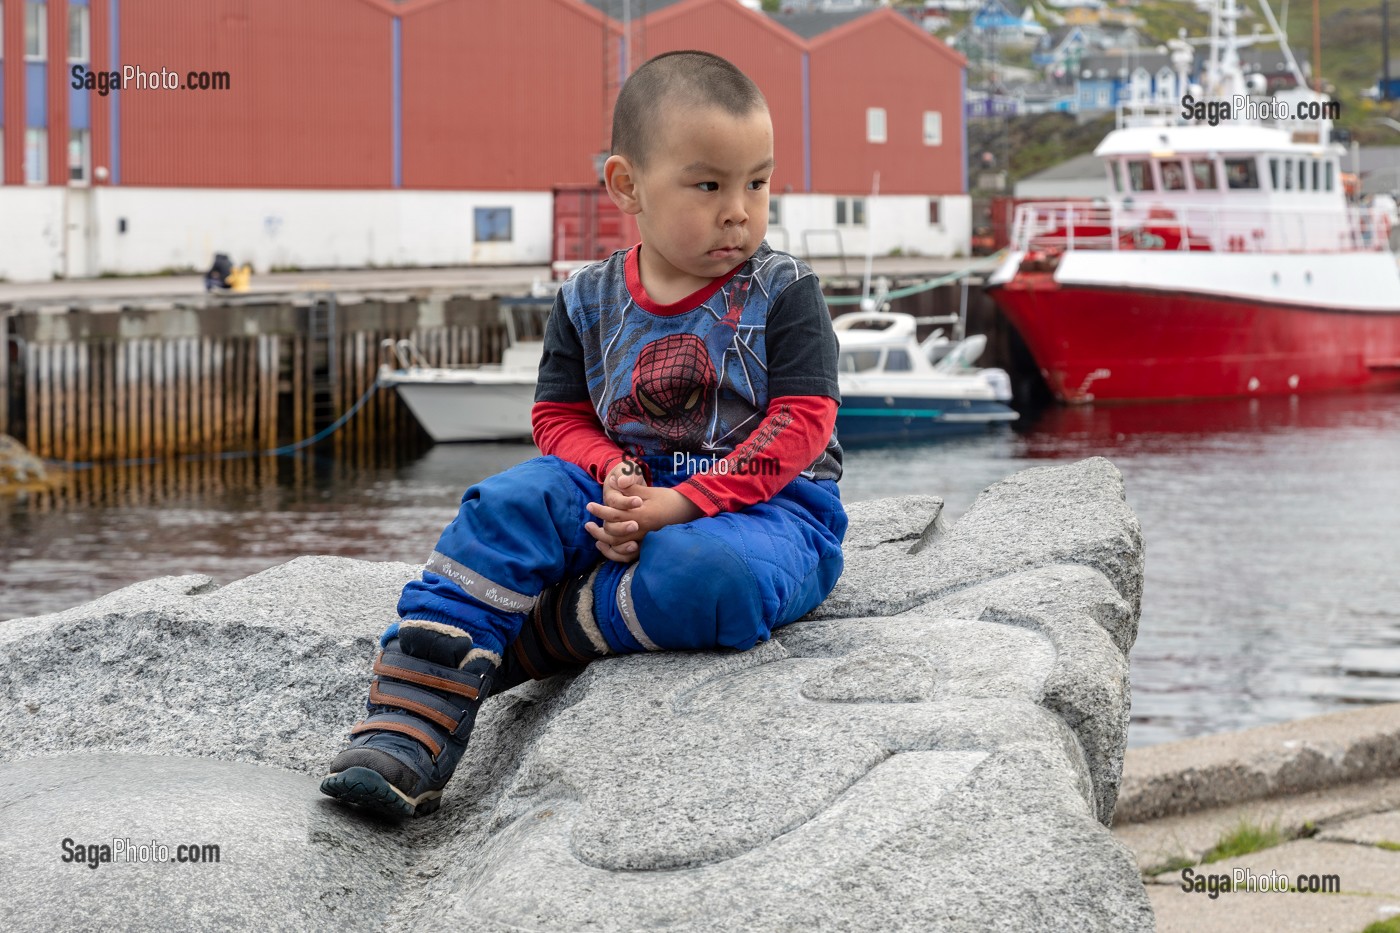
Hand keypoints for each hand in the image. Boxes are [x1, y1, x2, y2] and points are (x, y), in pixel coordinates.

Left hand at [585, 470, 701, 562]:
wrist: (688, 510)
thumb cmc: (668, 498)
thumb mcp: (649, 491)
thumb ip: (630, 488)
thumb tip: (614, 481)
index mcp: (640, 515)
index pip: (614, 514)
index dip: (599, 510)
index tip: (589, 506)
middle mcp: (641, 530)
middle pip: (613, 534)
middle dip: (598, 530)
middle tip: (587, 525)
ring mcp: (644, 539)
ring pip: (619, 546)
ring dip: (604, 542)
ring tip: (595, 537)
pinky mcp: (647, 544)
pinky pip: (628, 555)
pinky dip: (616, 553)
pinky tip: (608, 546)